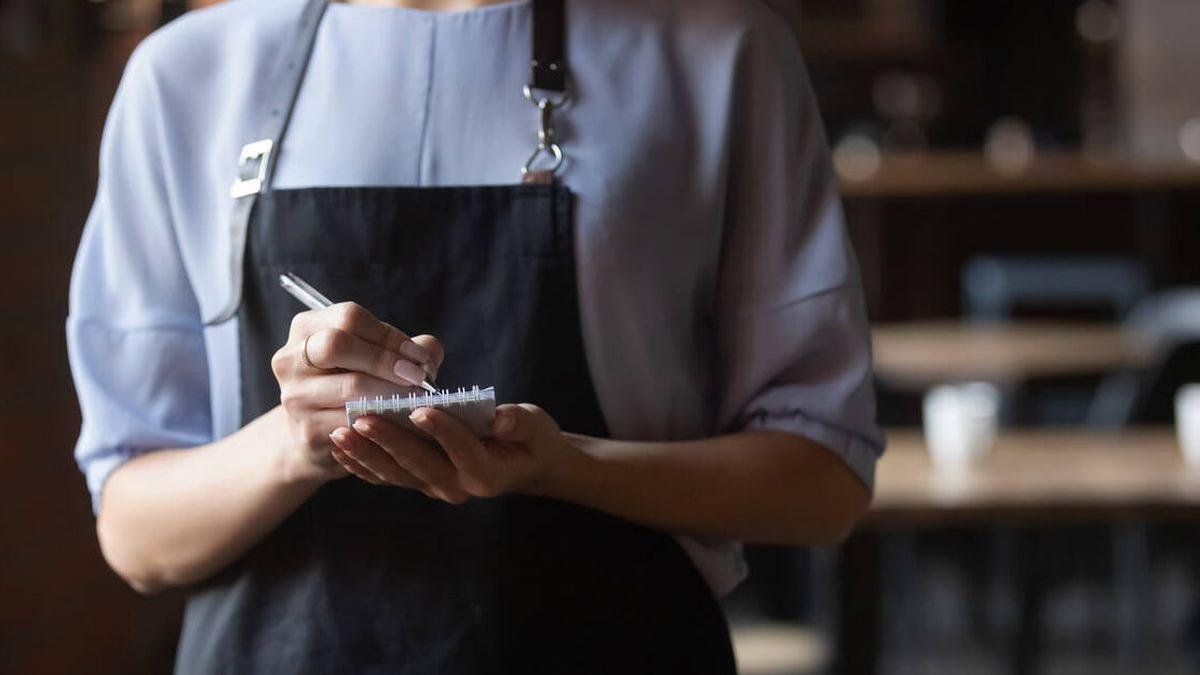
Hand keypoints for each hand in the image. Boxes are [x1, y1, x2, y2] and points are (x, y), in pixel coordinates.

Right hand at [270, 301, 443, 481]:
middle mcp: (290, 358)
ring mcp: (295, 396)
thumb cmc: (354, 385)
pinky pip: (353, 421)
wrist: (318, 436)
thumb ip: (406, 348)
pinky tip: (402, 421)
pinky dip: (384, 420)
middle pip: (337, 344)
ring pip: (350, 386)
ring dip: (392, 391)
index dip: (389, 335)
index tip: (418, 356)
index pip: (349, 318)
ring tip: (417, 398)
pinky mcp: (307, 430)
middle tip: (418, 376)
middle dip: (386, 359)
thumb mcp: (374, 357)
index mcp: (307, 328)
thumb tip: (428, 353)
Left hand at [327, 404, 580, 501]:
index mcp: (487, 473)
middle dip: (389, 441)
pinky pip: (385, 477)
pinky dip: (361, 464)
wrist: (522, 464)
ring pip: (395, 473)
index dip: (442, 431)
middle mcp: (457, 487)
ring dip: (366, 454)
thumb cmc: (529, 440)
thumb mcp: (535, 427)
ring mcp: (434, 487)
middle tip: (362, 418)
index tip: (419, 409)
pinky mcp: (419, 483)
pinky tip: (339, 446)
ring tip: (341, 431)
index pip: (462, 450)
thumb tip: (501, 416)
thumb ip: (518, 422)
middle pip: (418, 464)